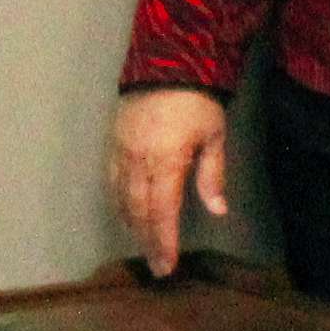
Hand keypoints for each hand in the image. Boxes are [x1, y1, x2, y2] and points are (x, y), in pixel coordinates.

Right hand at [112, 89, 231, 277]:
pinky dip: (118, 203)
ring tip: (144, 245)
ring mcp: (121, 153)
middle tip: (157, 267)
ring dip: (132, 226)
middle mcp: (138, 161)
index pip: (162, 212)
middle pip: (139, 212)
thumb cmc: (196, 101)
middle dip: (148, 242)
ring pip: (121, 199)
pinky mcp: (113, 144)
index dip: (164, 241)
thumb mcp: (214, 136)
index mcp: (166, 161)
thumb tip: (217, 210)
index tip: (167, 266)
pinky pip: (111, 182)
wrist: (164, 63)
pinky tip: (126, 215)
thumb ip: (212, 175)